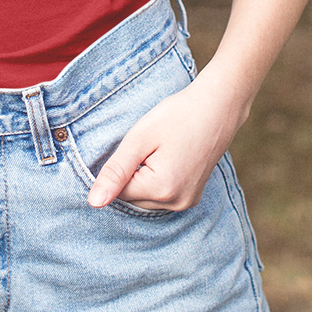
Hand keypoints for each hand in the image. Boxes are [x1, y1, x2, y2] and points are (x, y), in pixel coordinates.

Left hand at [86, 70, 246, 211]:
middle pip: (132, 198)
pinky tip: (168, 158)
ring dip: (143, 179)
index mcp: (161, 189)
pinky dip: (156, 181)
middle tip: (149, 146)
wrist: (217, 108)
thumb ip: (115, 172)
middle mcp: (176, 203)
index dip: (120, 166)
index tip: (136, 146)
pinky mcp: (192, 198)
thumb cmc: (177, 116)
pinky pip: (161, 196)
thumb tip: (93, 203)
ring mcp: (186, 202)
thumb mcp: (139, 139)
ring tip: (161, 151)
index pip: (118, 191)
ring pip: (145, 199)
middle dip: (132, 174)